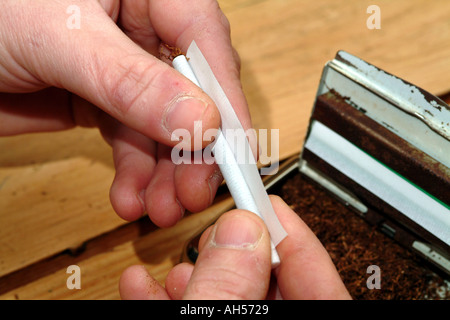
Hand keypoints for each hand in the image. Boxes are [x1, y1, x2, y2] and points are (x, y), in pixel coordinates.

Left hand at [0, 0, 251, 226]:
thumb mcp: (59, 40)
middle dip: (194, 149)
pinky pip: (134, 142)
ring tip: (161, 208)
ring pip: (165, 128)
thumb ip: (130, 82)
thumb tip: (200, 122)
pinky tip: (131, 197)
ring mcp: (126, 70)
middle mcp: (143, 29)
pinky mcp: (105, 102)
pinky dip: (135, 174)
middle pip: (193, 93)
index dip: (225, 99)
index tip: (231, 151)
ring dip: (166, 173)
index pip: (204, 42)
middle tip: (194, 192)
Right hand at [119, 195, 351, 298]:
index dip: (291, 237)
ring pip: (227, 292)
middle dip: (234, 247)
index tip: (264, 206)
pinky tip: (142, 281)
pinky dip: (169, 296)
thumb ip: (229, 286)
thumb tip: (242, 232)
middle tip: (215, 226)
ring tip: (173, 256)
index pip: (320, 282)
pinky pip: (197, 310)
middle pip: (266, 279)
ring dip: (195, 270)